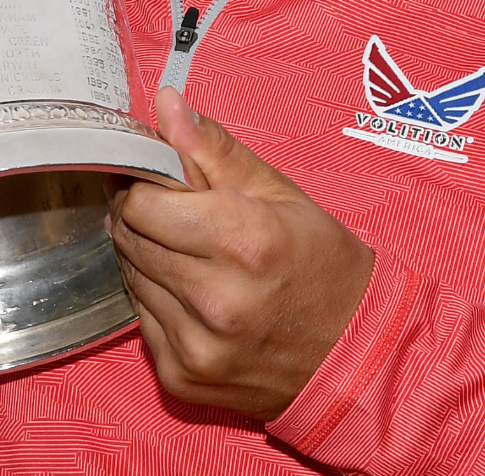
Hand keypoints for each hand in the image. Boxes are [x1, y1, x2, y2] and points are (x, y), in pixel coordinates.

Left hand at [108, 87, 375, 419]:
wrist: (354, 354)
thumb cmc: (323, 266)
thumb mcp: (280, 194)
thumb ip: (213, 150)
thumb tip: (166, 107)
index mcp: (242, 240)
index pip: (141, 202)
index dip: (139, 184)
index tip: (152, 179)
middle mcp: (215, 299)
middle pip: (129, 238)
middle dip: (140, 216)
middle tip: (170, 212)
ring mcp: (196, 345)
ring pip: (131, 278)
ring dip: (148, 257)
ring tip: (190, 254)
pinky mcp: (182, 377)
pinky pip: (142, 321)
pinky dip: (157, 300)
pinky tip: (193, 293)